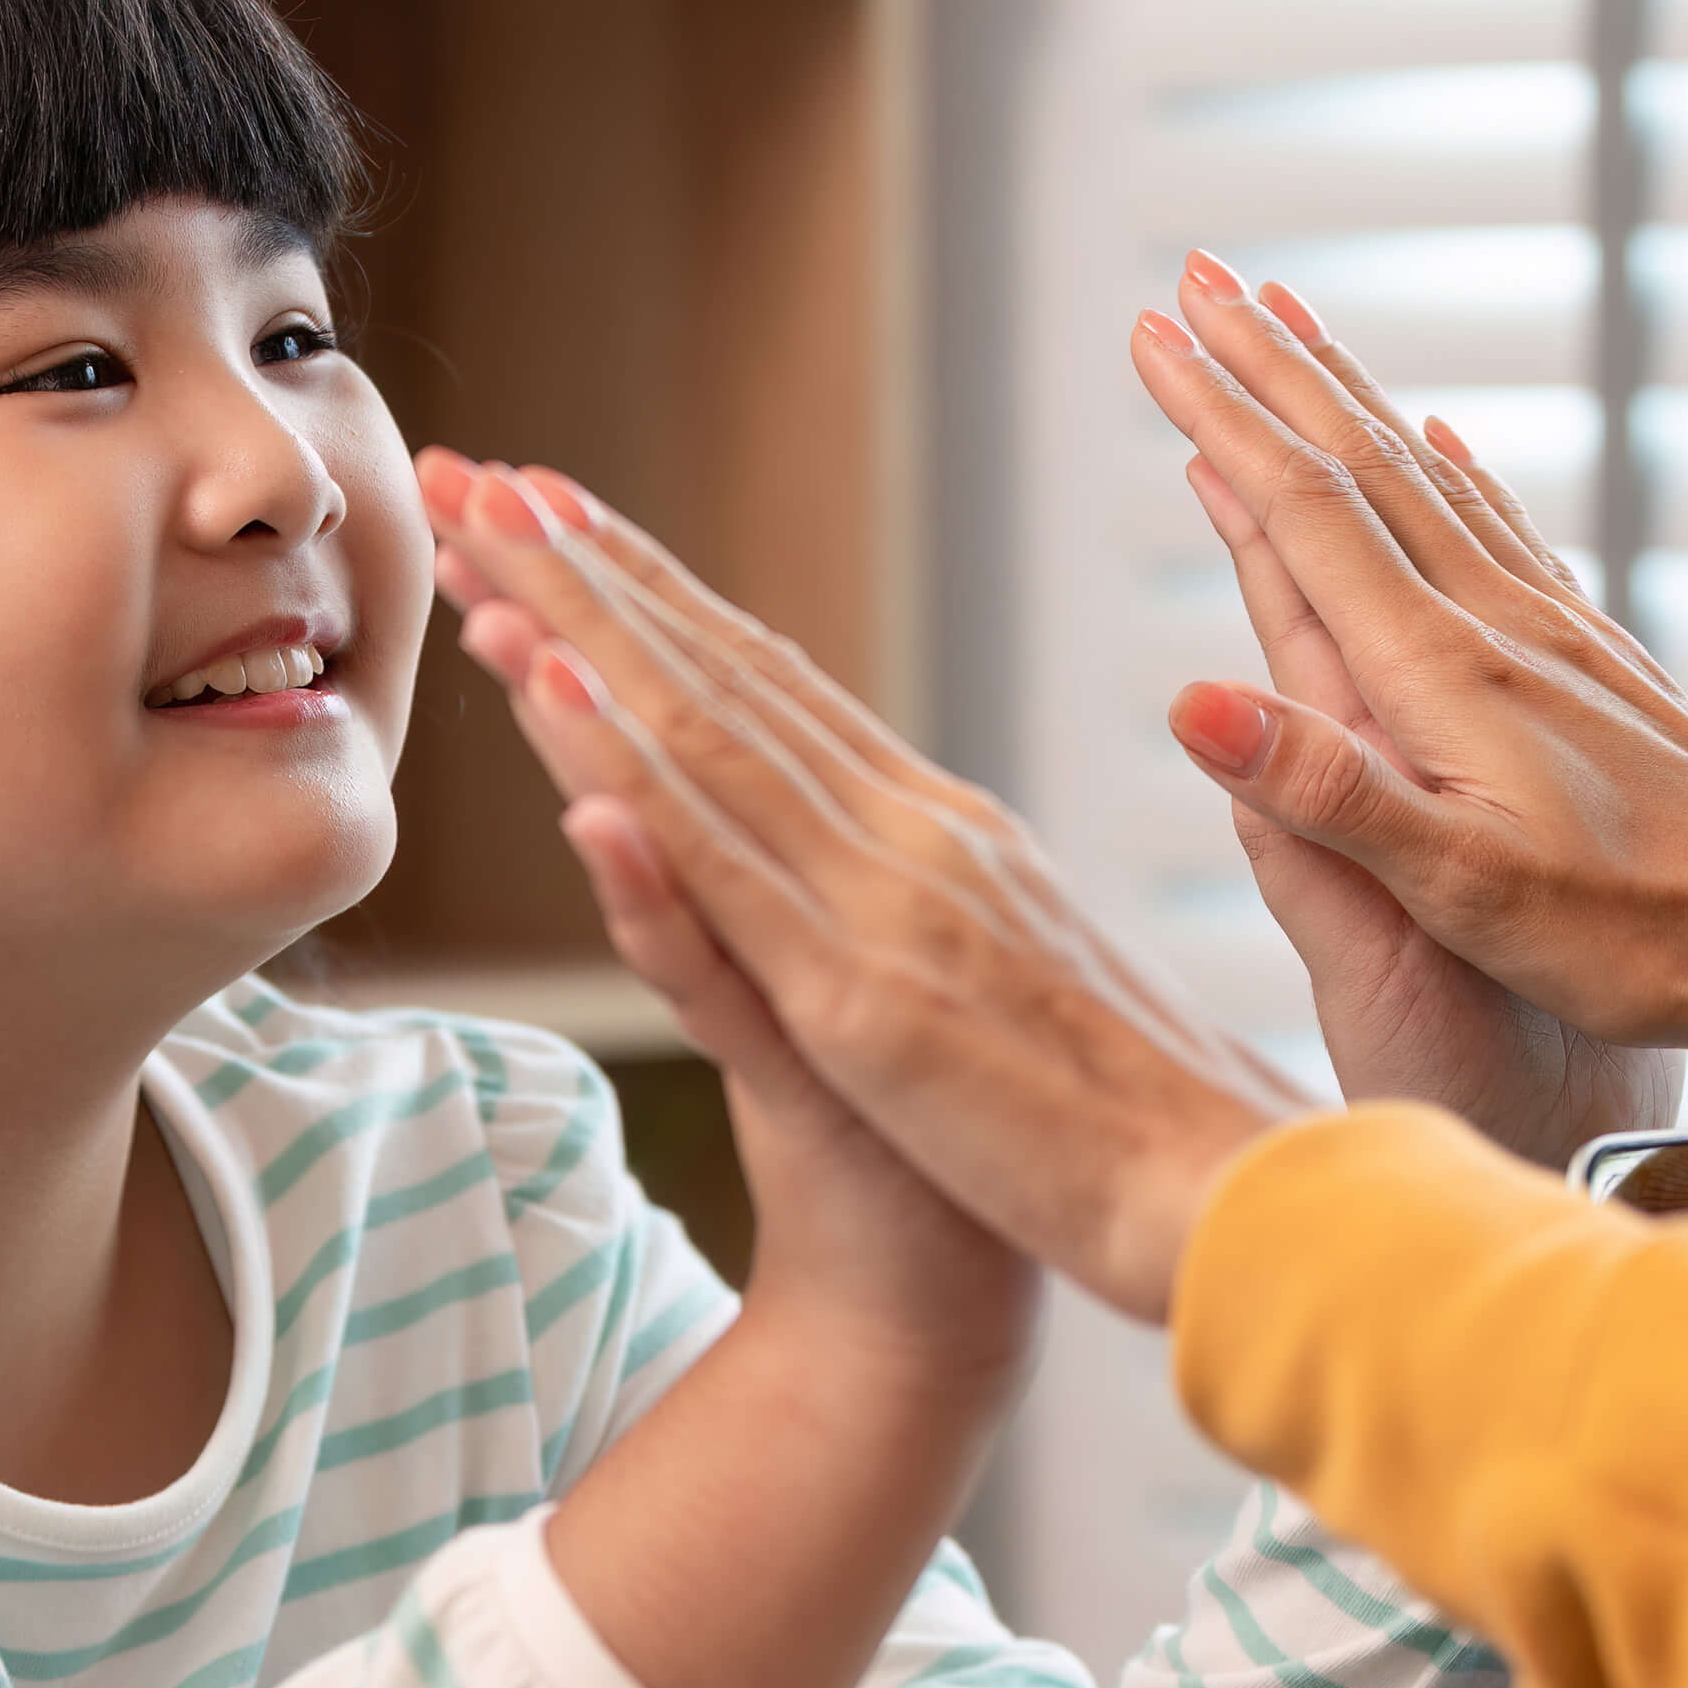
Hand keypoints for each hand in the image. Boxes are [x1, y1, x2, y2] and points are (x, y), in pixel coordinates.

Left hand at [420, 448, 1307, 1325]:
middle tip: (476, 473)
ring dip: (584, 631)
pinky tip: (555, 705)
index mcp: (941, 835)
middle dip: (588, 572)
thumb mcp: (991, 998)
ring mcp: (887, 911)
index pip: (772, 685)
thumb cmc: (1111, 1138)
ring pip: (703, 744)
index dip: (657, 592)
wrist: (1212, 1214)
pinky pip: (724, 880)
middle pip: (721, 679)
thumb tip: (865, 867)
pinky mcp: (863, 1008)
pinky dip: (636, 781)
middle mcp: (911, 839)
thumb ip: (918, 918)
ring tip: (487, 534)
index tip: (556, 509)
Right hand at [1131, 257, 1687, 1076]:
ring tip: (1292, 320)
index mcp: (1442, 671)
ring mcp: (1546, 631)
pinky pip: (1497, 525)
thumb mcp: (1464, 888)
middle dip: (1266, 363)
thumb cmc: (1637, 935)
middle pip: (1357, 458)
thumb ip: (1324, 790)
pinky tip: (1441, 437)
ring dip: (1345, 391)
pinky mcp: (1587, 656)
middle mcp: (1492, 624)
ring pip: (1422, 473)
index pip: (1303, 508)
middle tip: (1196, 275)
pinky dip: (1447, 465)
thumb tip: (1192, 701)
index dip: (1219, 415)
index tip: (1152, 333)